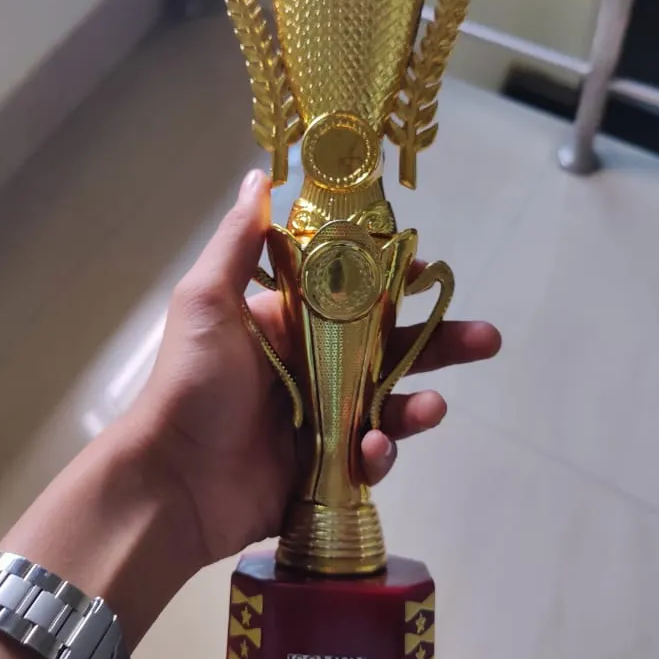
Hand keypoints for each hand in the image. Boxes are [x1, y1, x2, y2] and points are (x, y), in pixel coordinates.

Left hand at [124, 170, 500, 565]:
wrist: (172, 482)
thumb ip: (238, 243)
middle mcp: (312, 368)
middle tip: (486, 339)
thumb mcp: (206, 302)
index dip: (396, 285)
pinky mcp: (326, 470)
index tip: (430, 273)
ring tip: (433, 408)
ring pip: (389, 405)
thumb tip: (260, 176)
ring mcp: (322, 422)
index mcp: (288, 324)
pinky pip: (369, 457)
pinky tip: (372, 454)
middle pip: (390, 350)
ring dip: (418, 404)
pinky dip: (379, 455)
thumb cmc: (188, 385)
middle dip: (440, 344)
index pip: (356, 296)